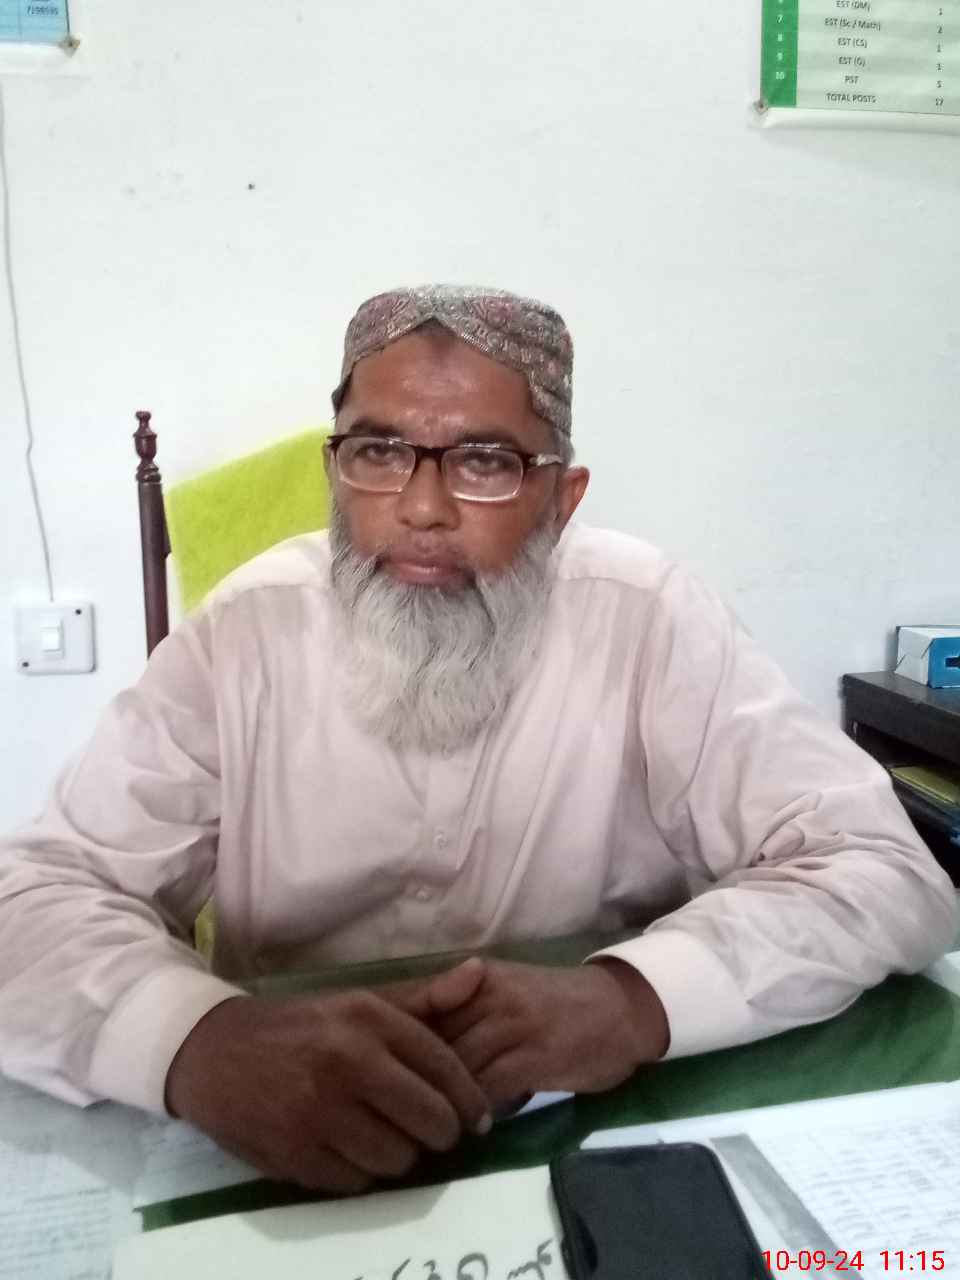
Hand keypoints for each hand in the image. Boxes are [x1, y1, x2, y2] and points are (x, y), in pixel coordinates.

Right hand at [164, 979, 491, 1193]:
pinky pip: (358, 1181)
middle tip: (433, 1130)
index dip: (470, 1098)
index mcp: (367, 1019)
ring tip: (388, 1135)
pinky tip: (351, 1147)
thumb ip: (423, 999)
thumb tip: (479, 973)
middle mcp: (348, 1062)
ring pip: (398, 1158)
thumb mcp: (358, 1003)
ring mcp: (320, 1112)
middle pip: (430, 1120)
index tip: (479, 1117)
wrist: (214, 1054)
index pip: (442, 1067)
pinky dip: (362, 1170)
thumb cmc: (300, 1027)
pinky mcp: (296, 1155)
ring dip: (401, 1153)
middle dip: (441, 1131)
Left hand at [395, 958, 668, 1110]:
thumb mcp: (503, 993)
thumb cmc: (555, 1006)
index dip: (394, 1045)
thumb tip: (407, 1048)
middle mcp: (490, 992)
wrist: (619, 1009)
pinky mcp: (535, 1053)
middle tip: (396, 1112)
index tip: (378, 1075)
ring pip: (456, 1065)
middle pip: (431, 1039)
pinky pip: (488, 1086)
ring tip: (428, 1126)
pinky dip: (474, 1110)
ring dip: (440, 1100)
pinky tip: (471, 1127)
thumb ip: (460, 1011)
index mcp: (477, 977)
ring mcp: (513, 1022)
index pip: (419, 1008)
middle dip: (412, 1077)